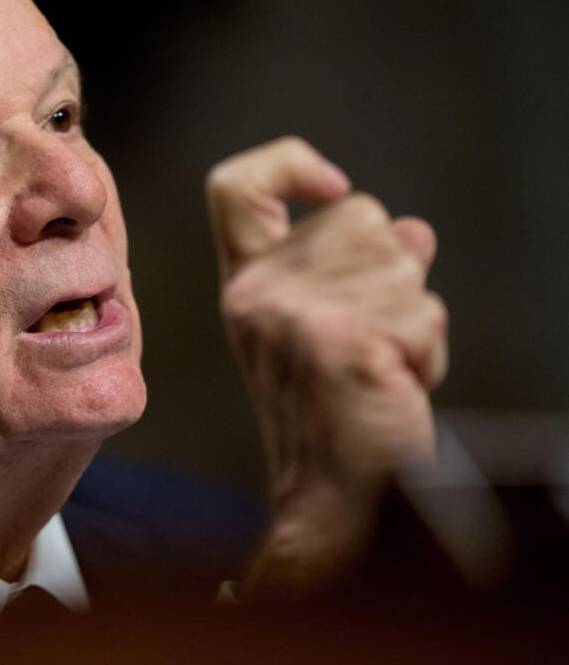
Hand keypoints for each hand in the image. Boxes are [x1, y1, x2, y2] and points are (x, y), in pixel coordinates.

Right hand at [206, 137, 447, 594]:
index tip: (332, 185)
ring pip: (404, 261)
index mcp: (244, 284)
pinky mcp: (340, 340)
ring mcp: (294, 314)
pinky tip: (394, 386)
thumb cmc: (334, 417)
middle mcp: (257, 291)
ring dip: (414, 317)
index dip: (287, 163)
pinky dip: (428, 353)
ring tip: (380, 367)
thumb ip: (356, 268)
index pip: (235, 188)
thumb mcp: (326, 326)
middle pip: (360, 214)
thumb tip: (414, 233)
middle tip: (368, 340)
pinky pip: (425, 314)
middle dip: (392, 273)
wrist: (332, 501)